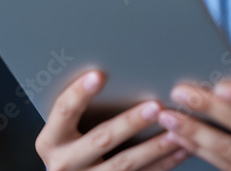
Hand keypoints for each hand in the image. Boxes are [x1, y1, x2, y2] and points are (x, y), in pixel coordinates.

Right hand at [35, 70, 188, 170]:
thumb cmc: (69, 146)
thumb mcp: (64, 131)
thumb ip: (79, 109)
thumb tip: (110, 70)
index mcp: (51, 140)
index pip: (63, 111)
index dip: (80, 93)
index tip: (98, 74)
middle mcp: (65, 163)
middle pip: (101, 138)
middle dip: (130, 122)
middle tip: (155, 106)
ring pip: (125, 163)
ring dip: (154, 147)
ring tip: (176, 131)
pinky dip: (163, 163)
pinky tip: (180, 150)